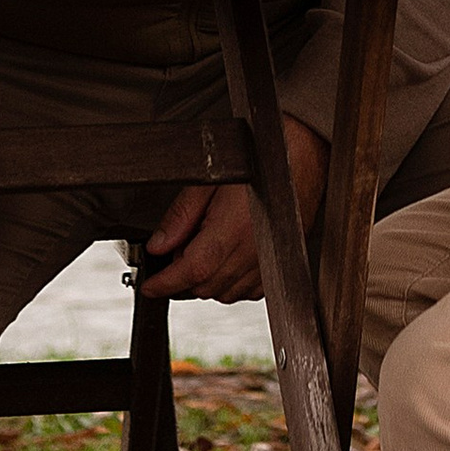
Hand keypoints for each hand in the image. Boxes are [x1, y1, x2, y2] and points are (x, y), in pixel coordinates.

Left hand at [135, 123, 329, 302]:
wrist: (299, 156)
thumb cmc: (258, 161)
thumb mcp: (209, 180)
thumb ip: (180, 216)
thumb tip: (159, 245)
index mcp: (233, 229)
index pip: (191, 271)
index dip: (165, 283)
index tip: (150, 286)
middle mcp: (253, 252)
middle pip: (205, 287)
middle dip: (183, 277)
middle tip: (178, 250)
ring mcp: (268, 263)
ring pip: (225, 294)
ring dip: (207, 281)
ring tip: (205, 248)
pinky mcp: (278, 267)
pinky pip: (247, 293)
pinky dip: (231, 283)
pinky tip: (227, 258)